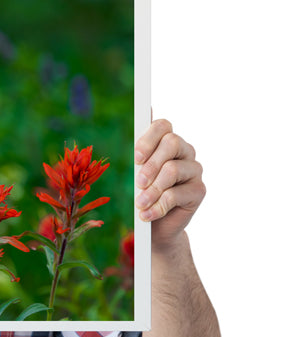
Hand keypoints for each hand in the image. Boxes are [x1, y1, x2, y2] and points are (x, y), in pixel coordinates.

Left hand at [134, 119, 204, 251]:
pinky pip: (176, 194)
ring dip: (152, 189)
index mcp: (167, 141)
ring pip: (173, 169)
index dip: (148, 138)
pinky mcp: (199, 190)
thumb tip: (147, 110)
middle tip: (137, 183)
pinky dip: (158, 206)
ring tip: (140, 204)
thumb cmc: (144, 193)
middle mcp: (184, 151)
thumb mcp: (136, 171)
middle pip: (171, 143)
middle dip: (150, 165)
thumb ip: (141, 148)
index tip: (136, 157)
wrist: (156, 226)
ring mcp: (194, 170)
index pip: (163, 125)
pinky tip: (147, 214)